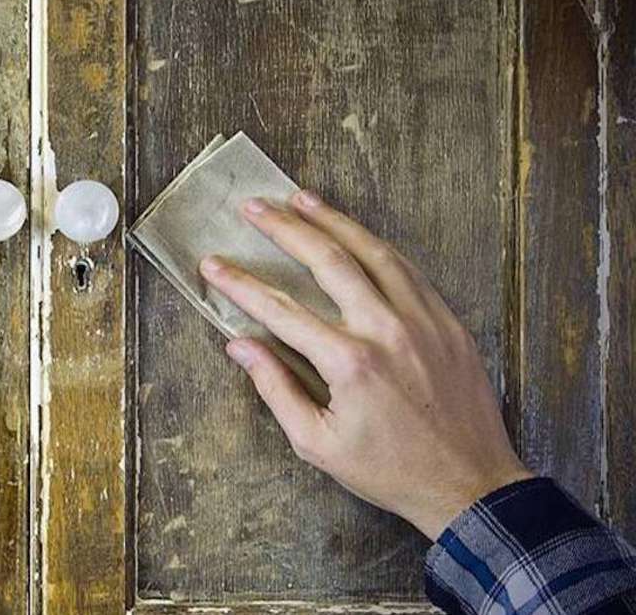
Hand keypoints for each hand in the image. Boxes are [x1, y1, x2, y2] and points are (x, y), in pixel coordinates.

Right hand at [199, 190, 531, 539]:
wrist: (470, 486)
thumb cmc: (389, 471)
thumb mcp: (318, 444)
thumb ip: (276, 389)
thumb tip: (240, 346)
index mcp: (350, 363)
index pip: (281, 310)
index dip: (240, 284)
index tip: (213, 264)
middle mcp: (387, 330)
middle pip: (328, 260)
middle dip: (284, 229)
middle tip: (254, 206)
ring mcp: (424, 321)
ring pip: (373, 252)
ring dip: (334, 221)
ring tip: (301, 198)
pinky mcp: (448, 322)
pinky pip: (408, 270)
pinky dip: (376, 246)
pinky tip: (356, 234)